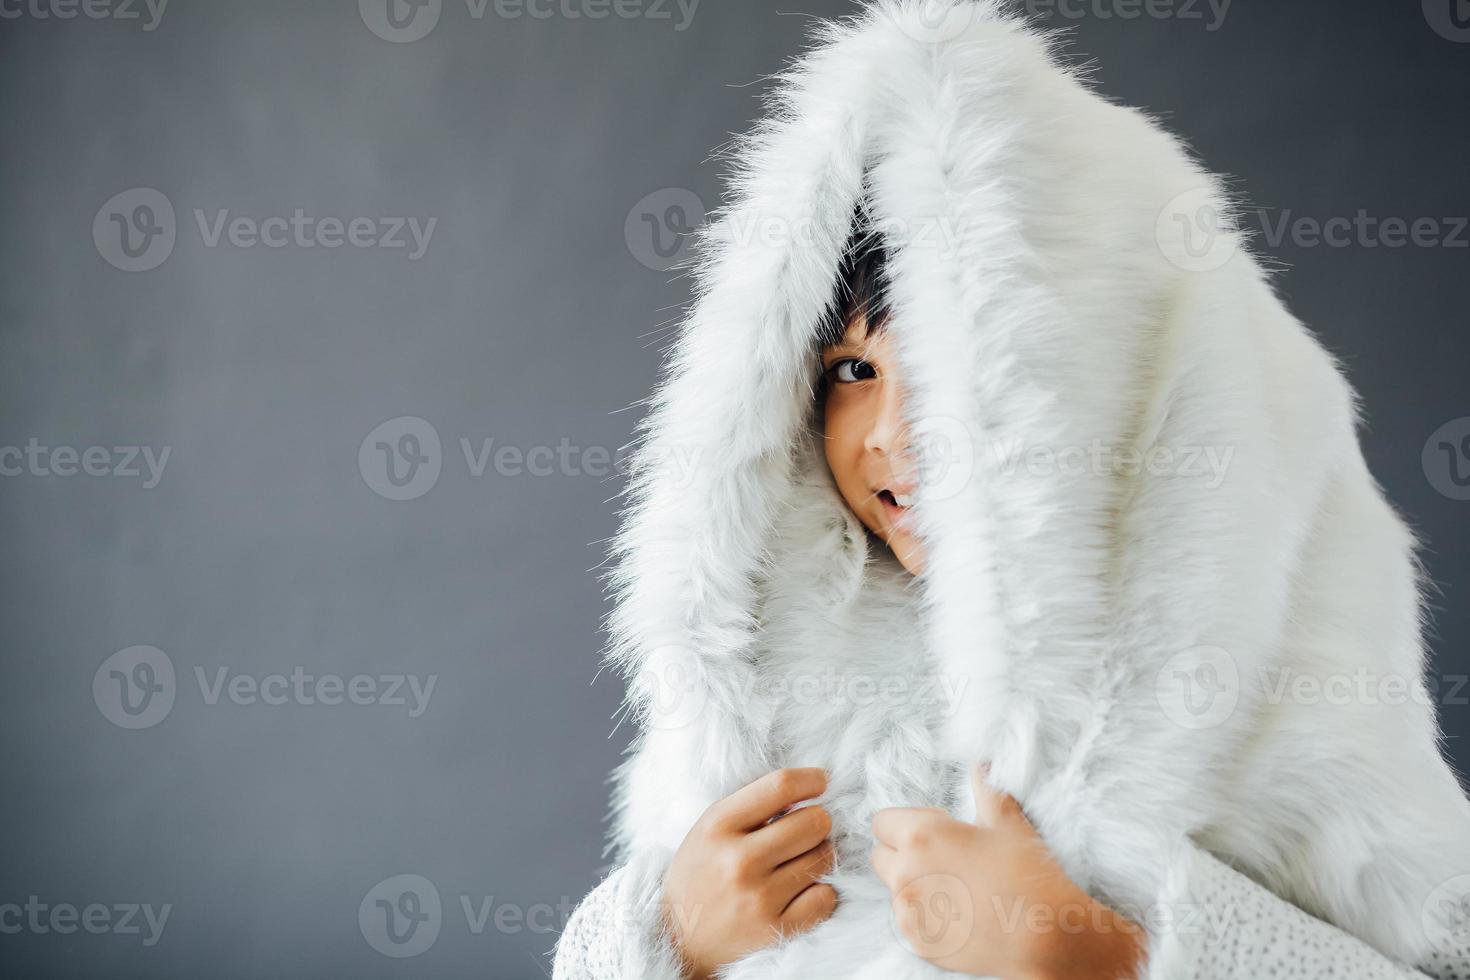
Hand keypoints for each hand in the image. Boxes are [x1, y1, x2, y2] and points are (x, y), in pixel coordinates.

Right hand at [661, 768, 837, 979]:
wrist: (677, 938)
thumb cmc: (701, 873)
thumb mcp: (709, 828)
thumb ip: (752, 806)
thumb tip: (807, 788)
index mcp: (719, 825)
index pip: (781, 786)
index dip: (811, 779)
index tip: (821, 781)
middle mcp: (739, 860)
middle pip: (813, 821)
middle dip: (817, 821)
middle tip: (806, 830)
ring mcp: (758, 898)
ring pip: (823, 858)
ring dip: (819, 854)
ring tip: (798, 861)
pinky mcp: (774, 929)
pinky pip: (825, 897)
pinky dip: (821, 891)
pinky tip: (802, 890)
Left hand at [871, 764, 1145, 979]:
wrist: (1047, 936)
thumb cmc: (1028, 874)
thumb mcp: (1007, 824)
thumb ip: (986, 791)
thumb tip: (982, 766)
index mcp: (921, 836)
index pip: (881, 823)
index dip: (905, 824)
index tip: (934, 831)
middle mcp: (906, 873)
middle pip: (881, 857)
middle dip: (902, 855)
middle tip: (942, 860)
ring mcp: (910, 912)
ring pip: (895, 891)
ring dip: (914, 887)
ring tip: (957, 890)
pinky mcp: (919, 942)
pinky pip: (910, 921)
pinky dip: (926, 917)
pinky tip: (960, 915)